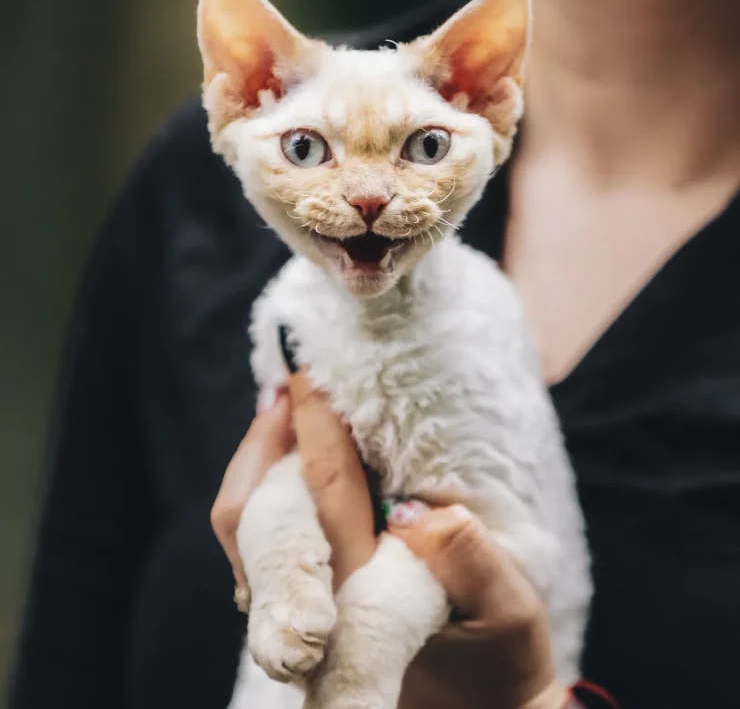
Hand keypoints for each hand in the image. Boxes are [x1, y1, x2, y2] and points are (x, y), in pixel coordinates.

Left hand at [212, 371, 564, 708]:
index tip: (311, 372)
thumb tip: (417, 509)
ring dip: (257, 457)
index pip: (328, 491)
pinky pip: (253, 540)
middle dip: (269, 434)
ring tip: (282, 406)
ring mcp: (296, 610)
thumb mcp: (508, 609)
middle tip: (288, 380)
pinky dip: (262, 486)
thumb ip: (467, 558)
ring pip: (242, 526)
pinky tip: (285, 455)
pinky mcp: (294, 609)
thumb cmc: (495, 659)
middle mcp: (317, 600)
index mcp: (367, 594)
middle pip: (259, 508)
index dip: (315, 425)